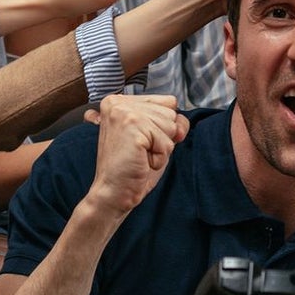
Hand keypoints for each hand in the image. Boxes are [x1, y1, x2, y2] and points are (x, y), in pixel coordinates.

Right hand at [84, 93, 188, 217]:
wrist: (113, 193)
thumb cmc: (131, 168)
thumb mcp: (155, 138)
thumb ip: (171, 122)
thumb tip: (182, 123)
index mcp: (120, 101)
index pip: (168, 102)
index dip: (165, 126)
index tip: (143, 140)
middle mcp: (118, 103)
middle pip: (170, 113)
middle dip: (163, 137)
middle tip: (140, 151)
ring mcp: (124, 114)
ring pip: (170, 126)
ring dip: (161, 148)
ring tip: (140, 156)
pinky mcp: (132, 128)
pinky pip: (166, 143)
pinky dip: (159, 158)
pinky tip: (141, 162)